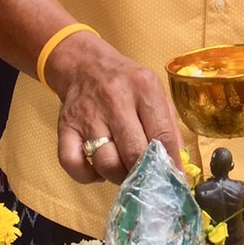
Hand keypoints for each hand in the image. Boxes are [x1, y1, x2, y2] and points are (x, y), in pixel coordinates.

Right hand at [44, 31, 183, 184]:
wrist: (85, 65)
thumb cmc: (126, 83)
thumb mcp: (154, 91)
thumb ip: (168, 124)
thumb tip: (177, 162)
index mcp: (143, 88)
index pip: (163, 134)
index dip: (171, 163)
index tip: (174, 178)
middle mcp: (115, 100)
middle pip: (134, 152)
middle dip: (144, 174)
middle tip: (148, 179)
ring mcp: (87, 115)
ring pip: (106, 163)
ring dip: (119, 176)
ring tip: (124, 172)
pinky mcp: (65, 127)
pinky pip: (72, 163)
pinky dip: (87, 176)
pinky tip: (98, 171)